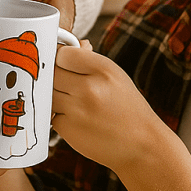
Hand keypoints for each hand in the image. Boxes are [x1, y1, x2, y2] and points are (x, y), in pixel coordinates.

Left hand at [52, 43, 156, 173]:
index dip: (60, 57)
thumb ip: (88, 60)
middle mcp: (89, 88)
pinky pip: (51, 114)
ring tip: (73, 100)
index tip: (63, 62)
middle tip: (66, 83)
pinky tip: (78, 119)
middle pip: (51, 72)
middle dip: (55, 76)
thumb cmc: (127, 107)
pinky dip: (60, 116)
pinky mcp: (68, 129)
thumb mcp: (115, 76)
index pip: (63, 53)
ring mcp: (77, 110)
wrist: (142, 145)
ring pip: (47, 93)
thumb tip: (66, 45)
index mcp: (103, 69)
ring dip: (54, 96)